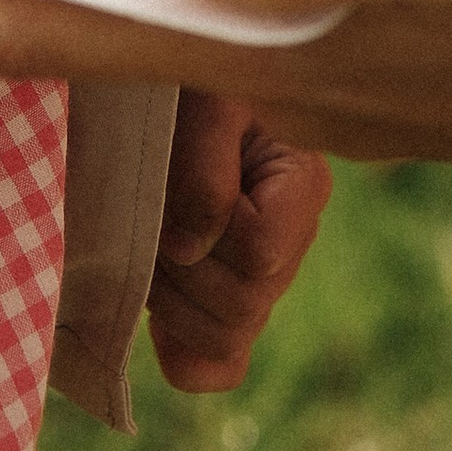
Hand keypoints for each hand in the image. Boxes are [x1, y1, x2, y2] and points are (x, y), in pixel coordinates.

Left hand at [147, 91, 330, 390]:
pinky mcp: (230, 307)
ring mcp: (267, 281)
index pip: (260, 250)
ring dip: (169, 298)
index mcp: (302, 184)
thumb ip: (202, 168)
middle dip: (179, 268)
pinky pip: (217, 368)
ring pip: (226, 338)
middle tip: (149, 214)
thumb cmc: (192, 82)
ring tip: (151, 242)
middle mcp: (296, 239)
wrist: (174, 85)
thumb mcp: (203, 100)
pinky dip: (179, 349)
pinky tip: (156, 309)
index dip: (207, 230)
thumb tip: (188, 249)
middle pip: (244, 303)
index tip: (174, 187)